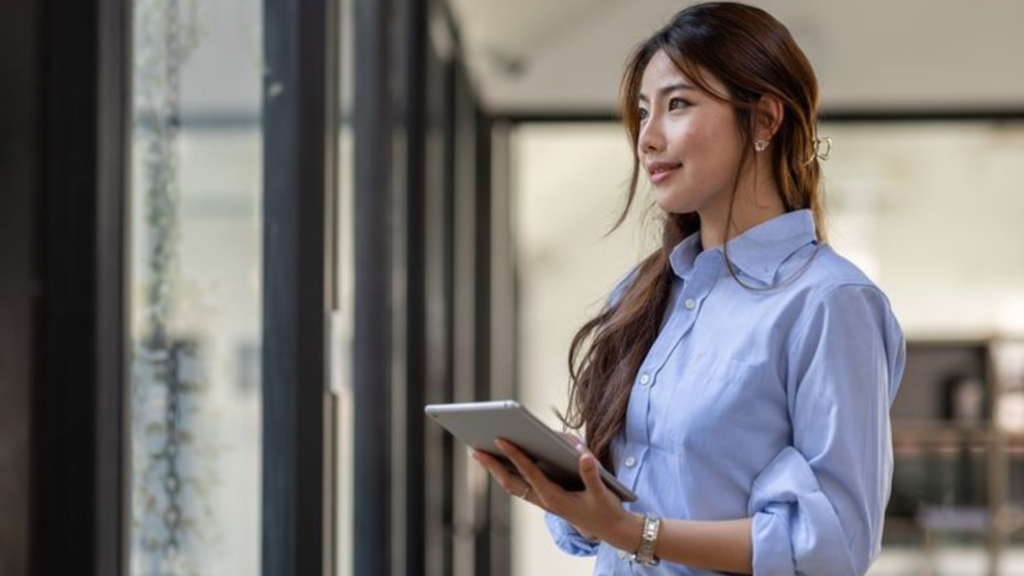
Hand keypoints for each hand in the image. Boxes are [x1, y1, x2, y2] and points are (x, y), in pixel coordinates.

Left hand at [469, 437, 638, 548]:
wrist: (610, 528)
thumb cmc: (605, 509)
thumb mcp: (602, 492)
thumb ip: (592, 474)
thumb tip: (583, 456)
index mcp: (555, 498)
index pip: (529, 474)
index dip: (515, 456)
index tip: (501, 440)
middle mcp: (544, 500)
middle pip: (511, 481)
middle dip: (492, 466)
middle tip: (474, 449)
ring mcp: (542, 500)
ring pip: (512, 484)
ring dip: (495, 470)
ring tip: (479, 454)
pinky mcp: (544, 498)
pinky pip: (519, 485)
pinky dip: (506, 473)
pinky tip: (498, 462)